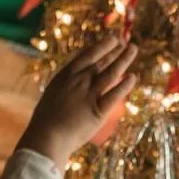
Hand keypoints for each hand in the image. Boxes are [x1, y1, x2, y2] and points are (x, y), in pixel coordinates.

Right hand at [20, 34, 137, 169]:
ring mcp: (88, 94)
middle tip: (125, 42)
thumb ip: (64, 89)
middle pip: (100, 62)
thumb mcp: (51, 97)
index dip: (101, 47)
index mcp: (65, 76)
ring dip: (123, 59)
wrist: (45, 138)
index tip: (112, 40)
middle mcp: (78, 81)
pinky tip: (133, 77)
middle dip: (114, 51)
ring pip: (110, 73)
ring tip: (133, 49)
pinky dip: (125, 85)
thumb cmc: (45, 122)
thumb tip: (69, 85)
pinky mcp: (98, 111)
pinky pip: (114, 95)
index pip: (87, 56)